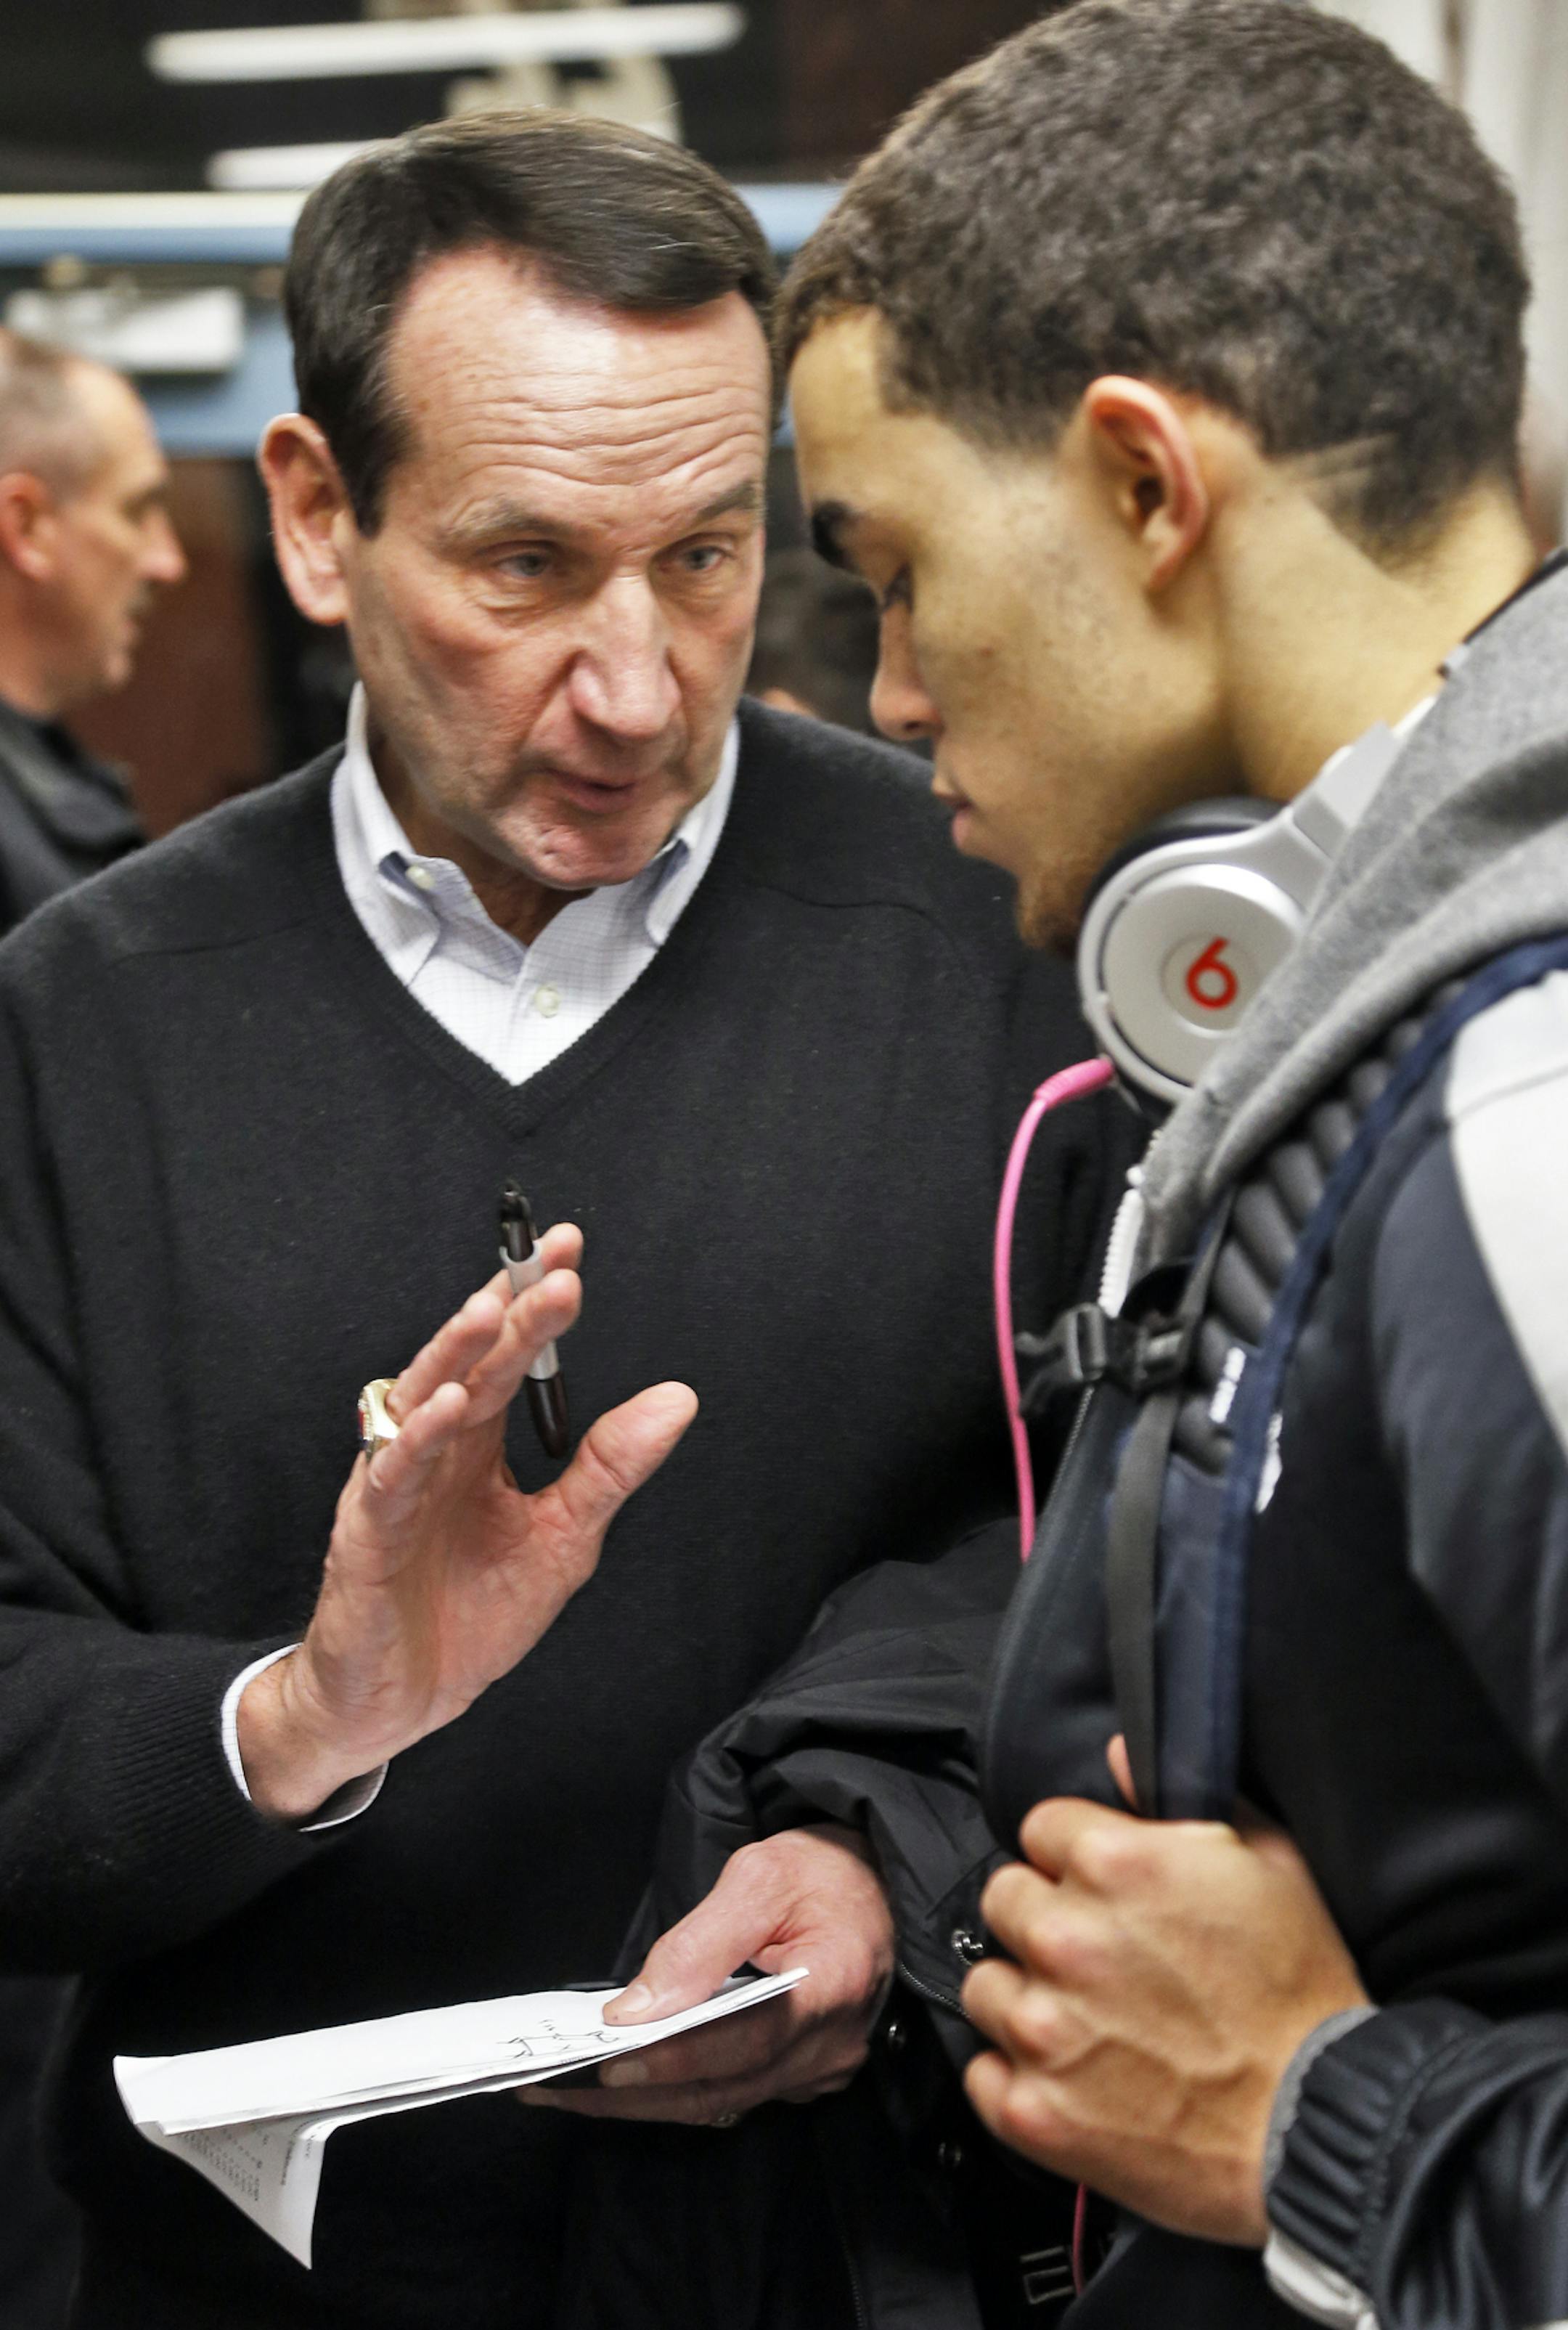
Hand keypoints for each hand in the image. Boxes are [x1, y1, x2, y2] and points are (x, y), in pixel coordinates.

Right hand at [238, 1222, 696, 1819]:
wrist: (404, 1702)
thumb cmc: (471, 1616)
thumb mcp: (563, 1537)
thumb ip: (609, 1467)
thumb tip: (678, 1400)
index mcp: (477, 1445)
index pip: (508, 1358)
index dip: (535, 1306)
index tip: (572, 1253)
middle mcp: (433, 1451)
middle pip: (468, 1364)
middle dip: (506, 1310)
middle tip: (551, 1266)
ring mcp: (394, 1488)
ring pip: (420, 1403)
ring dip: (455, 1355)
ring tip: (491, 1311)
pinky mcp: (365, 1536)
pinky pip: (390, 1479)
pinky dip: (416, 1442)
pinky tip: (450, 1409)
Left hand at [522, 1824, 895, 2124]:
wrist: (876, 1882)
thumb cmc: (822, 1869)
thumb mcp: (761, 1874)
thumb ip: (701, 1943)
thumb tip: (638, 2009)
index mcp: (834, 1985)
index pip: (747, 2040)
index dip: (675, 2056)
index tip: (608, 2059)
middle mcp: (834, 2044)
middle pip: (725, 2089)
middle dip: (635, 2094)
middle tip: (555, 2087)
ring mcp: (824, 2068)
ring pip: (724, 2102)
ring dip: (647, 2100)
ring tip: (572, 2088)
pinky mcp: (808, 2074)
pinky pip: (736, 2095)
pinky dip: (679, 2089)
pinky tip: (629, 2079)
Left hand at [962, 1748, 1366, 2244]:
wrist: (1316, 2125)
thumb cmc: (1300, 1994)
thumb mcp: (1271, 1863)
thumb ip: (1184, 1798)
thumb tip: (1118, 1753)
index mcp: (1114, 1863)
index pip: (1040, 1828)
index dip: (1074, 1856)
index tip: (1103, 1890)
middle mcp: (1063, 1937)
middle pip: (1004, 1898)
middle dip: (1044, 1918)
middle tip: (1097, 1957)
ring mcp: (1042, 2028)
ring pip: (985, 1984)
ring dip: (1025, 1996)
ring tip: (1087, 2022)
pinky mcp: (1033, 2109)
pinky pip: (982, 2072)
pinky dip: (1017, 2076)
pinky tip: (1073, 2078)